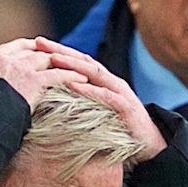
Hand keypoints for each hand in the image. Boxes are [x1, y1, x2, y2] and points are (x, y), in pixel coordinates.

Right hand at [0, 37, 88, 107]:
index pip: (13, 48)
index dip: (29, 48)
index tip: (38, 49)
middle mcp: (4, 60)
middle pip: (34, 51)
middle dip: (51, 54)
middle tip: (65, 60)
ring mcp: (19, 69)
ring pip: (48, 59)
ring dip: (65, 63)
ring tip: (79, 68)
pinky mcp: (32, 82)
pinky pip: (58, 75)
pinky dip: (72, 76)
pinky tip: (83, 80)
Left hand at [35, 37, 167, 161]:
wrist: (150, 145)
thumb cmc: (120, 128)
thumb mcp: (97, 111)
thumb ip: (81, 102)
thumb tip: (54, 99)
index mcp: (103, 82)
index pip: (79, 61)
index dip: (58, 51)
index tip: (36, 45)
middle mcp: (111, 82)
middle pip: (84, 61)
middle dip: (61, 50)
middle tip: (39, 42)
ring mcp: (120, 93)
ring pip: (94, 73)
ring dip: (72, 65)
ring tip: (53, 58)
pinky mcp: (125, 108)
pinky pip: (105, 96)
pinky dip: (89, 89)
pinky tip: (73, 84)